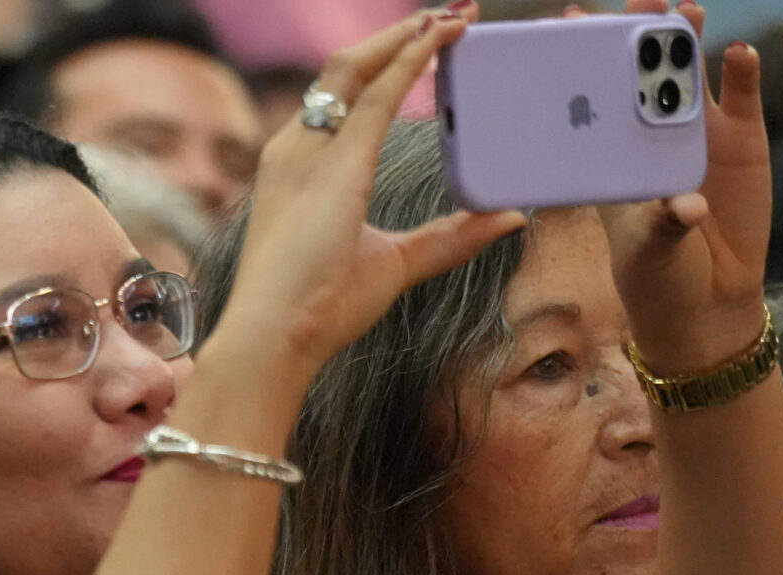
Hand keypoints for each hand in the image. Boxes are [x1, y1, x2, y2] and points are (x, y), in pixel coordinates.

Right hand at [210, 4, 527, 377]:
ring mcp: (311, 152)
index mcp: (302, 169)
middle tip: (448, 16)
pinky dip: (411, 60)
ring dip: (405, 37)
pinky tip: (441, 40)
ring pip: (356, 67)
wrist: (275, 335)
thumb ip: (450, 237)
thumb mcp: (396, 263)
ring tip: (450, 18)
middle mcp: (298, 150)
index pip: (342, 98)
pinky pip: (378, 94)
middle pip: (346, 69)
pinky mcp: (337, 163)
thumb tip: (507, 218)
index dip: (383, 64)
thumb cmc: (319, 307)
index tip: (423, 43)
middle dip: (397, 37)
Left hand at [594, 3, 768, 371]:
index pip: (594, 98)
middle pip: (642, 70)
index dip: (585, 60)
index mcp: (613, 156)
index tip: (571, 24)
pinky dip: (744, 71)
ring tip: (686, 12)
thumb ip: (663, 223)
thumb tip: (688, 206)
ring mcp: (698, 130)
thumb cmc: (659, 275)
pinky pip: (743, 94)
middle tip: (642, 4)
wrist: (708, 300)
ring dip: (688, 40)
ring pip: (691, 72)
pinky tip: (741, 52)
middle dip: (641, 33)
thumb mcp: (650, 251)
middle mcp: (652, 133)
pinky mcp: (742, 137)